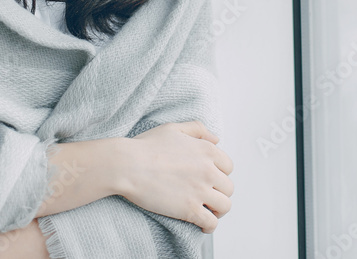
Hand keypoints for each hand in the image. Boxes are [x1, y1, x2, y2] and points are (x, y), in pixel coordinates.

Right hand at [119, 120, 234, 232]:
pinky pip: (211, 222)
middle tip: (209, 197)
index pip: (228, 166)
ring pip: (225, 206)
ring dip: (219, 210)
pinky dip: (210, 226)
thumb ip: (197, 129)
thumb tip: (216, 139)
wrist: (128, 165)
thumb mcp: (173, 128)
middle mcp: (208, 170)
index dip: (220, 174)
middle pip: (228, 187)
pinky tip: (202, 226)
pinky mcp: (189, 209)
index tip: (210, 180)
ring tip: (209, 211)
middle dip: (220, 193)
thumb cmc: (145, 146)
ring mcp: (200, 190)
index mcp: (206, 150)